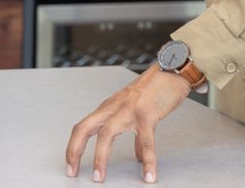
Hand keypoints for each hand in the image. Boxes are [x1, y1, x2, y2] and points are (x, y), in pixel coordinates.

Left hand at [66, 65, 190, 183]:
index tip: (71, 165)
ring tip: (100, 178)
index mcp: (110, 107)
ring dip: (100, 158)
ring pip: (106, 134)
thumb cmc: (155, 86)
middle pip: (84, 127)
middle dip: (74, 151)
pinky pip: (145, 142)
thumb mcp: (137, 107)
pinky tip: (149, 175)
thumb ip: (134, 132)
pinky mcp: (147, 114)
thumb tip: (138, 155)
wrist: (173, 68)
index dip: (73, 146)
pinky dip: (147, 161)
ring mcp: (129, 110)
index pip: (83, 126)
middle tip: (72, 171)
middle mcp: (114, 107)